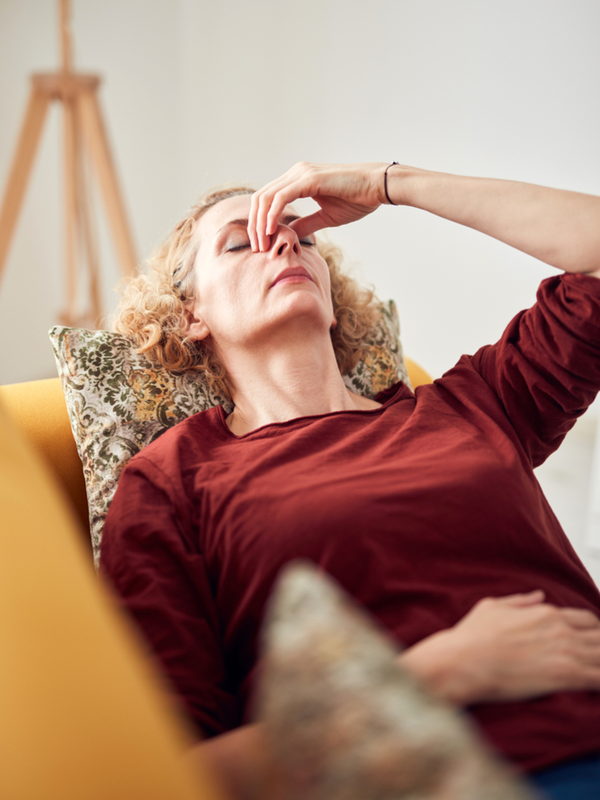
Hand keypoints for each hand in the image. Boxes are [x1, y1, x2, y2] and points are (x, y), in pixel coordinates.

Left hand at [248, 162, 387, 250]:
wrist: (378, 187)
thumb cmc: (357, 200)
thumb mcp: (326, 217)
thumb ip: (306, 224)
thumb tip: (290, 236)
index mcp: (298, 180)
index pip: (267, 199)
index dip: (259, 222)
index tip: (261, 245)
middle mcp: (296, 173)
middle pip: (261, 197)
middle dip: (254, 224)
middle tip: (257, 248)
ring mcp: (301, 174)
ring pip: (267, 197)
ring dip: (260, 222)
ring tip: (262, 244)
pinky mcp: (309, 179)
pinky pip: (281, 197)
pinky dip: (272, 215)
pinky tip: (271, 231)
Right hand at [400, 591, 599, 704]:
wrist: (463, 660)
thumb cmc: (472, 635)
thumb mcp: (492, 606)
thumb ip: (520, 601)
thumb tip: (539, 595)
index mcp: (546, 613)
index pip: (587, 620)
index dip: (593, 632)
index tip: (591, 643)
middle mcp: (560, 630)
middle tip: (595, 659)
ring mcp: (565, 652)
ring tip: (596, 672)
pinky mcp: (565, 676)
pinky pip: (599, 678)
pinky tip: (597, 686)